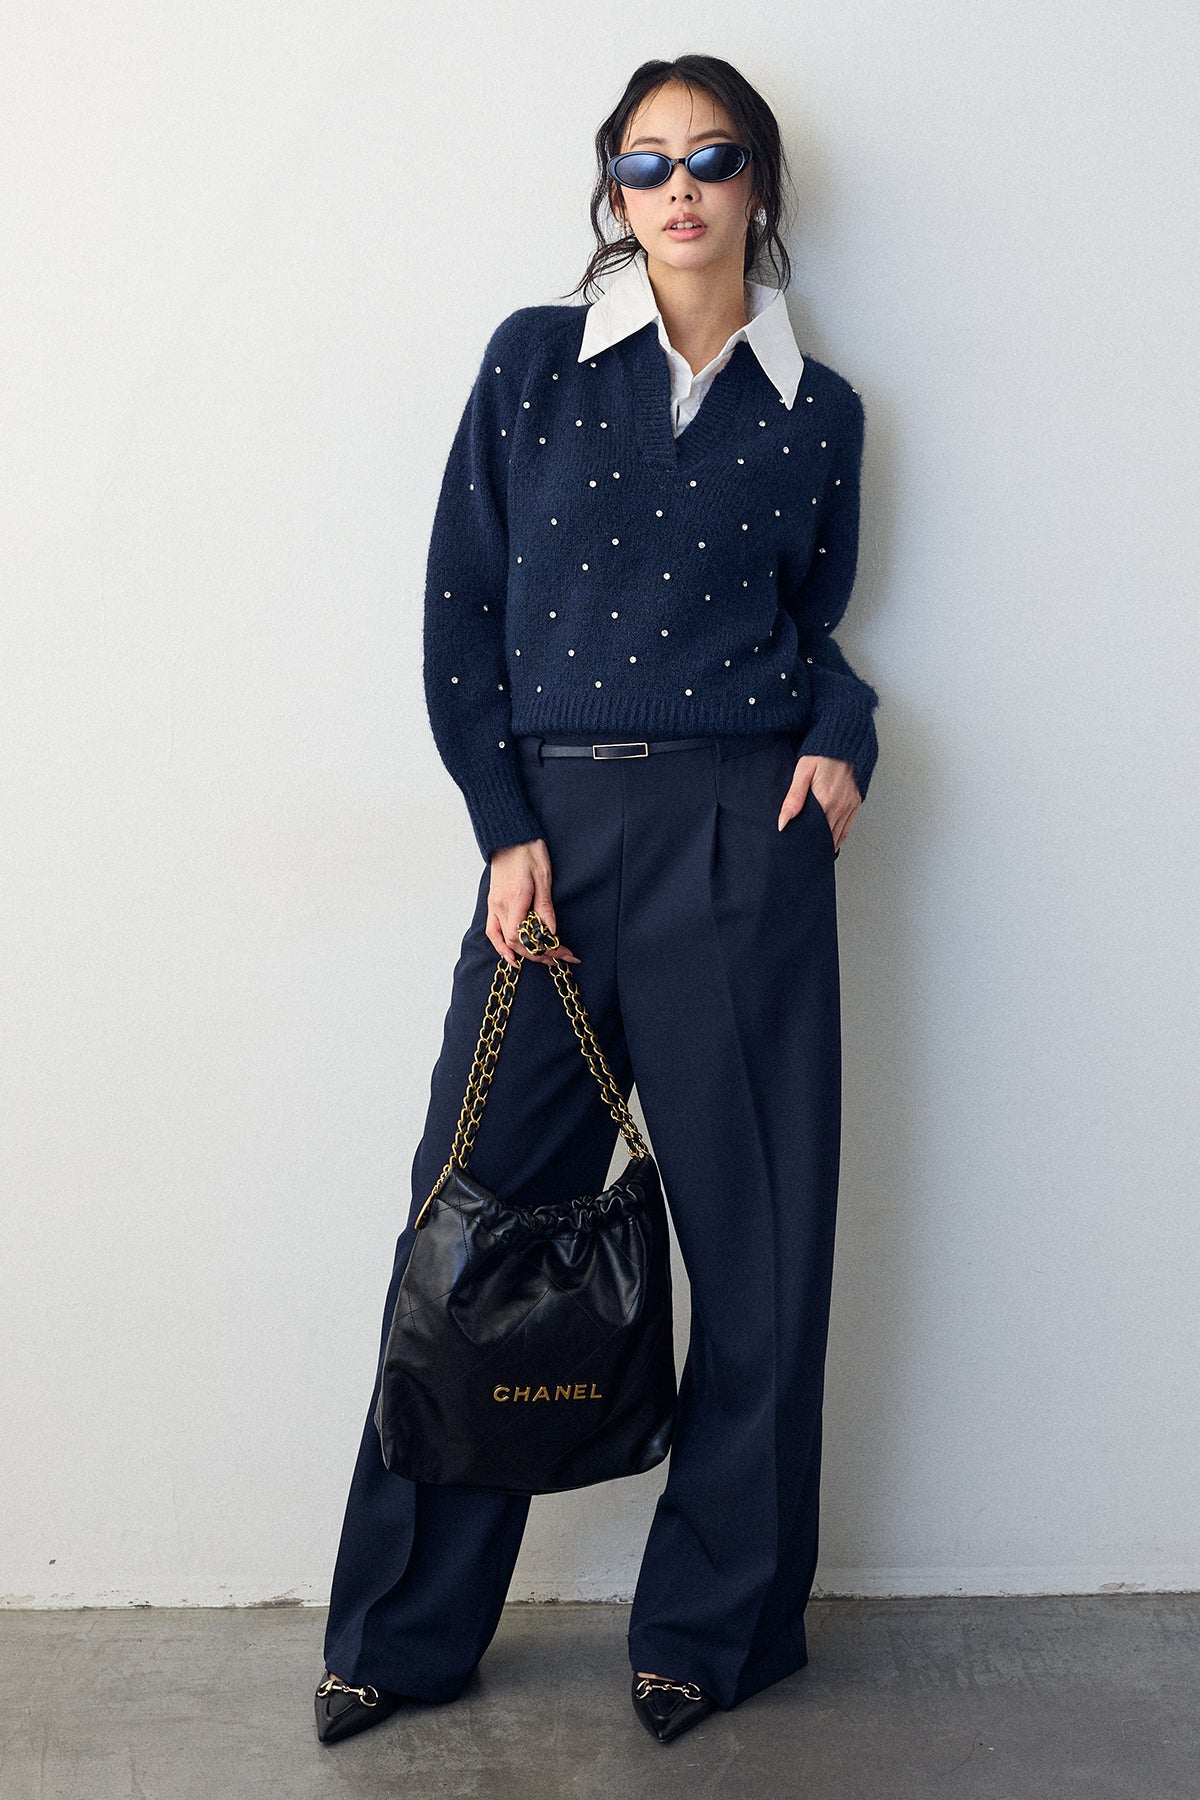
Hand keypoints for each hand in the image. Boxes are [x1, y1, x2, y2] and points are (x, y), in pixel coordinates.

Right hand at [486, 839, 581, 967]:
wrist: (510, 836)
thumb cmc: (529, 851)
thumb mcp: (543, 876)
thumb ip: (545, 906)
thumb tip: (550, 931)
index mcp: (515, 899)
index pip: (523, 937)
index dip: (541, 950)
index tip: (561, 952)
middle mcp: (501, 905)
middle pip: (515, 942)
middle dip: (537, 954)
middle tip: (558, 958)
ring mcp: (494, 905)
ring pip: (502, 940)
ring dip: (520, 954)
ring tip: (539, 961)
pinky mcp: (493, 903)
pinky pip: (493, 930)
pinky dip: (500, 946)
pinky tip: (510, 955)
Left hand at [778, 754, 860, 853]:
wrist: (845, 740)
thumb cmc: (822, 753)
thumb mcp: (802, 772)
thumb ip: (793, 798)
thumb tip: (783, 821)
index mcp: (825, 801)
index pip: (814, 833)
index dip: (805, 844)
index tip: (797, 851)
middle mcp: (840, 806)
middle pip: (826, 837)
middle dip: (814, 846)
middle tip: (803, 854)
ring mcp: (850, 805)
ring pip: (838, 835)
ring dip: (827, 844)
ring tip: (814, 852)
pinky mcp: (856, 802)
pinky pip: (847, 828)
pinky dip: (839, 837)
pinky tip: (831, 842)